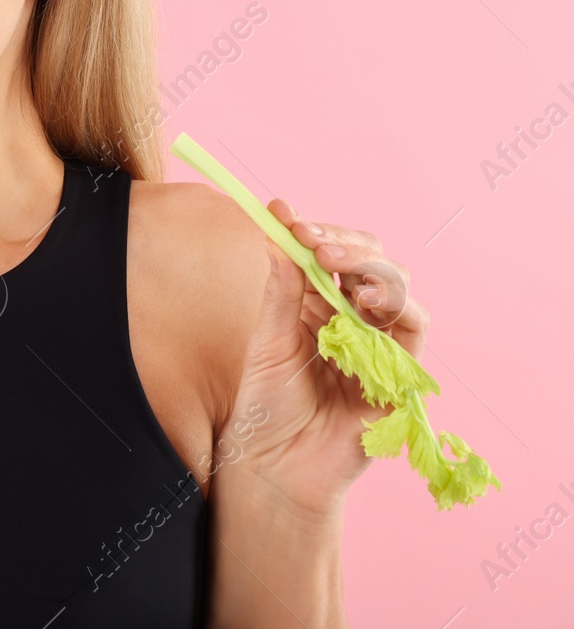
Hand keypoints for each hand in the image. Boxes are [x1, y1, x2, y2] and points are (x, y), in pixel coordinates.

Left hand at [225, 200, 429, 516]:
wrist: (274, 465)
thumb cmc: (266, 405)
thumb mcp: (268, 337)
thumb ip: (281, 286)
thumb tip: (276, 224)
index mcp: (318, 305)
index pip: (331, 254)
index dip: (314, 232)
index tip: (285, 214)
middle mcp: (354, 318)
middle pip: (369, 261)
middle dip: (342, 242)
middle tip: (310, 238)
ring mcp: (381, 342)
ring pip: (396, 284)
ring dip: (367, 264)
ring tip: (330, 260)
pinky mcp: (402, 372)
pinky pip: (413, 326)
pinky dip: (395, 303)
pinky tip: (365, 294)